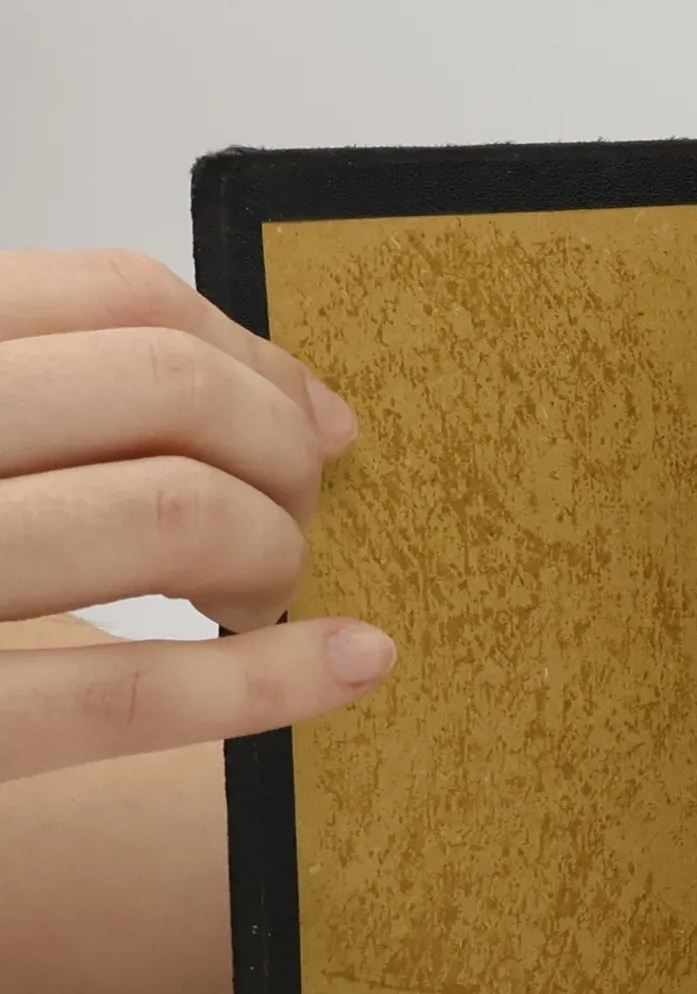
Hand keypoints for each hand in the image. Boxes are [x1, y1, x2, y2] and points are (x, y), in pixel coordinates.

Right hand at [0, 249, 393, 786]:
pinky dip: (273, 682)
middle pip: (167, 388)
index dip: (255, 359)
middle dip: (280, 452)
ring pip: (171, 512)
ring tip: (260, 599)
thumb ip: (51, 398)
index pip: (121, 299)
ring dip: (273, 554)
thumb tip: (284, 400)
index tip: (314, 422)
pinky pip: (128, 694)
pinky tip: (349, 665)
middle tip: (295, 520)